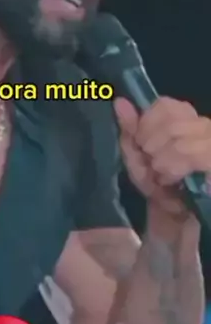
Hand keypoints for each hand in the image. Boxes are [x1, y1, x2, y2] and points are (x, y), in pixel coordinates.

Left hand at [114, 96, 210, 217]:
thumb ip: (130, 130)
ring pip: (179, 137)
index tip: (141, 143)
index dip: (148, 122)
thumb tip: (120, 102)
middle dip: (152, 143)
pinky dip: (175, 167)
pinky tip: (172, 179)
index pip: (166, 104)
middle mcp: (204, 127)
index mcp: (184, 120)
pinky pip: (193, 153)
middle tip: (152, 163)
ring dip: (162, 159)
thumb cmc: (159, 187)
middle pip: (171, 120)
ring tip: (162, 174)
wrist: (177, 222)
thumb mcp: (138, 159)